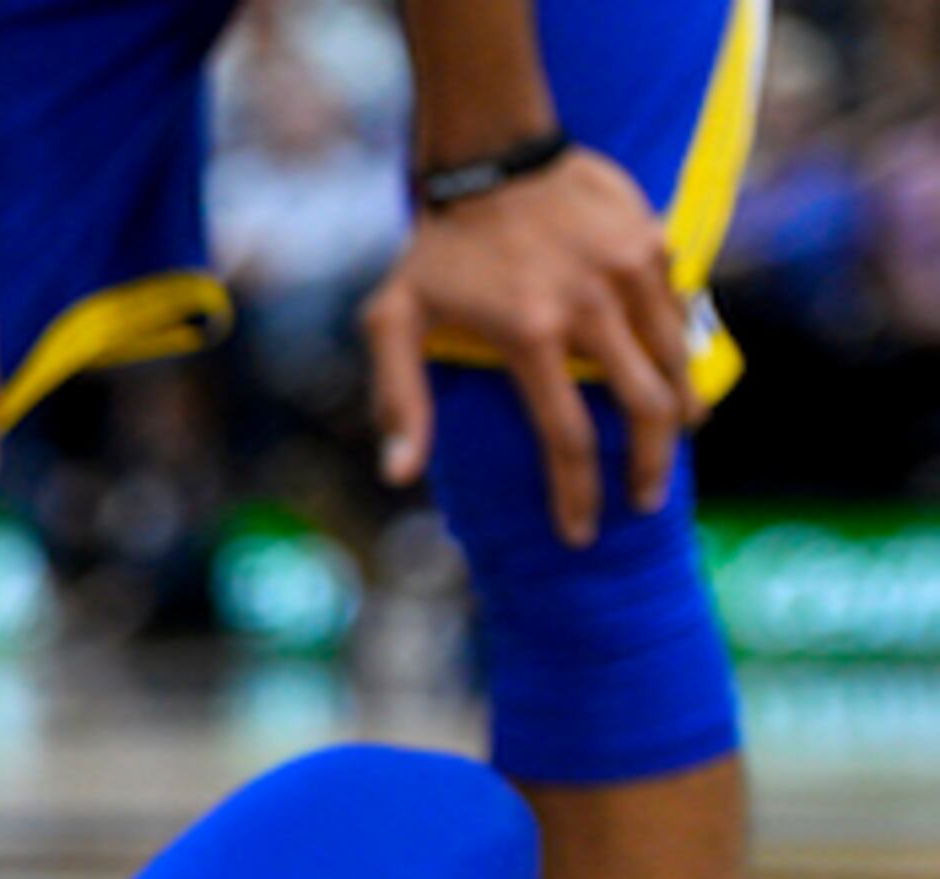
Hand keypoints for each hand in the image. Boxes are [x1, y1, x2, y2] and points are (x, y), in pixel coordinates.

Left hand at [363, 147, 694, 546]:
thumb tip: (399, 477)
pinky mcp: (654, 242)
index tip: (582, 532)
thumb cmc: (437, 246)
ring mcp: (630, 272)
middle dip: (650, 467)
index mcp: (530, 334)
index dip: (578, 494)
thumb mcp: (394, 320)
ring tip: (672, 444)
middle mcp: (590, 308)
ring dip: (679, 412)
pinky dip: (678, 352)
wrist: (492, 152)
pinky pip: (678, 312)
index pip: (567, 438)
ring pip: (675, 362)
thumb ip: (399, 399)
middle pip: (645, 410)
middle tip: (645, 501)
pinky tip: (669, 378)